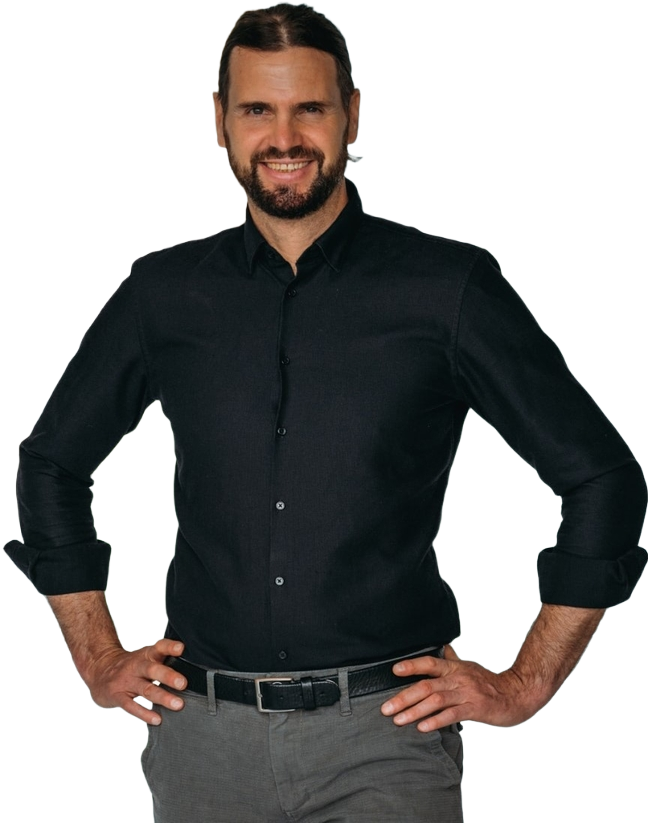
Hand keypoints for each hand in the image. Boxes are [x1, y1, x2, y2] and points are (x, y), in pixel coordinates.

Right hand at [85, 638, 186, 724]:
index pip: (158, 647)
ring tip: (178, 705)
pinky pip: (131, 706)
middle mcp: (136, 666)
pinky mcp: (117, 696)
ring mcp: (126, 681)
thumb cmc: (132, 666)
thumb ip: (164, 660)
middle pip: (153, 669)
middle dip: (168, 676)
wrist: (99, 670)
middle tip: (184, 683)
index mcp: (146, 654)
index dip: (169, 647)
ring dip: (162, 697)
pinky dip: (144, 713)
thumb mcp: (146, 657)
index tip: (182, 648)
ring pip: (145, 689)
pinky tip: (158, 719)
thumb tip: (194, 668)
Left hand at [380, 645, 545, 731]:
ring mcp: (466, 693)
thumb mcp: (469, 667)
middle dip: (403, 697)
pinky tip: (422, 728)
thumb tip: (443, 647)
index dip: (412, 665)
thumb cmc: (490, 683)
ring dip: (414, 711)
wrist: (517, 694)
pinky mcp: (475, 709)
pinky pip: (452, 714)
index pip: (430, 663)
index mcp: (455, 668)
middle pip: (426, 685)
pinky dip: (435, 721)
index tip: (394, 670)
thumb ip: (454, 660)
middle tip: (385, 708)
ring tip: (398, 720)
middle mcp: (458, 678)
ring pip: (435, 700)